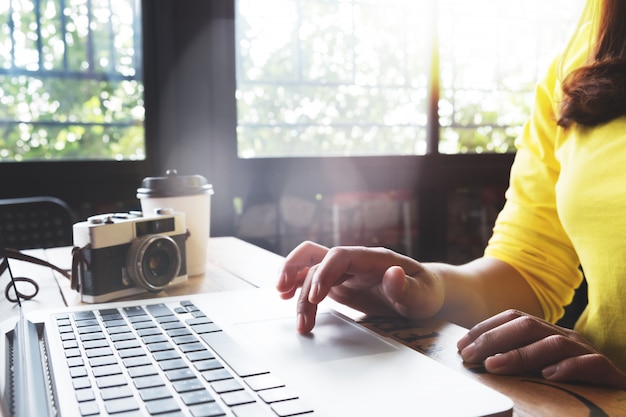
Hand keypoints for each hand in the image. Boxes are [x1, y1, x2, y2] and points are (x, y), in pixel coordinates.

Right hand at [276, 241, 444, 333]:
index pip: (339, 256)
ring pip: (310, 268)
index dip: (323, 273)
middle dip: (296, 271)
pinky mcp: (340, 284)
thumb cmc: (426, 291)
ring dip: (295, 285)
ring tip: (291, 310)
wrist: (425, 292)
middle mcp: (355, 261)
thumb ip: (407, 287)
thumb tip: (393, 273)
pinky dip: (298, 286)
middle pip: (317, 256)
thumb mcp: (423, 294)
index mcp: (373, 258)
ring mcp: (345, 272)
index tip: (316, 296)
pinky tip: (288, 298)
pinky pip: (313, 280)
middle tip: (284, 294)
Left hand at [457, 309, 625, 389]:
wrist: (620, 396)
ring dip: (520, 354)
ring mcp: (586, 352)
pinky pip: (589, 363)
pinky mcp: (607, 371)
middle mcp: (565, 337)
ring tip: (494, 366)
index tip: (461, 346)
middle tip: (470, 356)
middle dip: (494, 339)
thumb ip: (515, 360)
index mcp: (547, 333)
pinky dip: (567, 368)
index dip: (485, 329)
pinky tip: (548, 376)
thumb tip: (476, 359)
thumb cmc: (572, 383)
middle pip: (527, 326)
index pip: (513, 319)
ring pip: (553, 343)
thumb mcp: (538, 368)